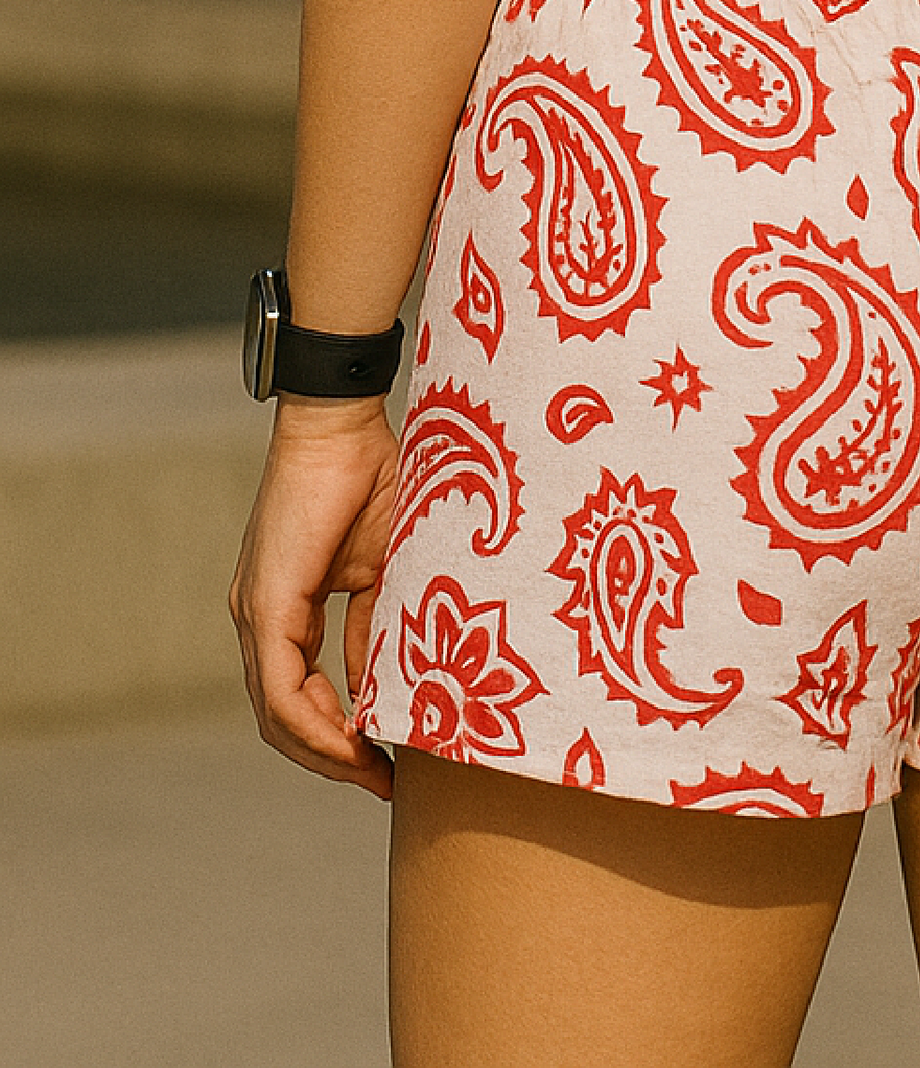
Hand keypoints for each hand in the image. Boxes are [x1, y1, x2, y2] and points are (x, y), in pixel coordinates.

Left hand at [230, 398, 401, 797]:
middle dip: (329, 760)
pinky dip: (313, 721)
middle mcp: (256, 618)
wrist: (343, 421)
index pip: (294, 698)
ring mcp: (255, 611)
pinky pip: (278, 686)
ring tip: (372, 770)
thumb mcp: (380, 571)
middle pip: (278, 719)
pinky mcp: (266, 601)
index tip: (381, 763)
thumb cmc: (370, 478)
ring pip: (273, 712)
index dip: (333, 739)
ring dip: (322, 751)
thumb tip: (378, 690)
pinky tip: (353, 737)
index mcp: (281, 610)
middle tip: (379, 782)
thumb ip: (371, 628)